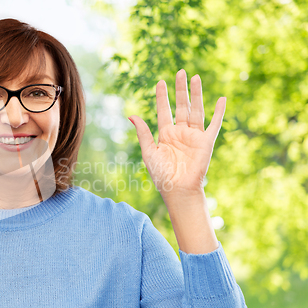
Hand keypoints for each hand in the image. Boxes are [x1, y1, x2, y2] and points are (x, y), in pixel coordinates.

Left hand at [129, 69, 225, 198]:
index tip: (160, 82)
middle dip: (180, 89)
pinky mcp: (206, 142)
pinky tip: (222, 99)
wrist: (177, 190)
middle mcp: (180, 132)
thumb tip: (131, 115)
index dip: (161, 97)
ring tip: (196, 77)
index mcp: (165, 134)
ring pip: (196, 110)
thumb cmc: (161, 174)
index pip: (163, 110)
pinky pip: (214, 124)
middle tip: (180, 71)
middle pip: (181, 106)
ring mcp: (194, 136)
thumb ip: (143, 132)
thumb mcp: (149, 151)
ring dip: (196, 94)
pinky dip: (219, 112)